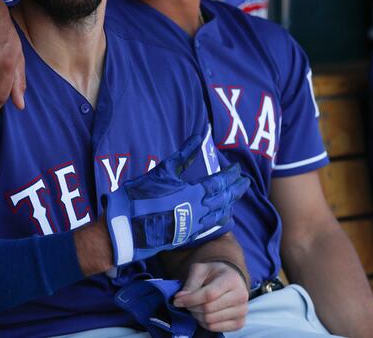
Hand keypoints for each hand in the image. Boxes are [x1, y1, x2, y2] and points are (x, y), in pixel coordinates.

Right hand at [102, 133, 249, 265]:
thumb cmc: (142, 195)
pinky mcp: (186, 235)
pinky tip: (224, 218)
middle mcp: (198, 209)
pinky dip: (219, 220)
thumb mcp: (163, 170)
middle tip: (245, 182)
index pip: (219, 182)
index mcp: (193, 192)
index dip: (230, 175)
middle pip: (223, 198)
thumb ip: (183, 155)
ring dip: (229, 204)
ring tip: (236, 197)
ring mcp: (194, 224)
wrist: (127, 227)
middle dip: (235, 189)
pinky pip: (209, 226)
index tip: (237, 169)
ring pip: (219, 213)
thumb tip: (199, 137)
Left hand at [172, 261, 248, 331]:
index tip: (177, 300)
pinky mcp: (239, 323)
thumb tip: (180, 299)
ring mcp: (242, 311)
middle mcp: (241, 296)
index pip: (208, 295)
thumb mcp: (201, 270)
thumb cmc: (215, 274)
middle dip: (192, 307)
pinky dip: (204, 323)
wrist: (232, 280)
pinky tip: (203, 314)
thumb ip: (190, 283)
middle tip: (187, 303)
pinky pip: (215, 328)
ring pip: (210, 321)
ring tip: (196, 307)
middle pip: (208, 309)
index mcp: (232, 279)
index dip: (190, 299)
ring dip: (197, 316)